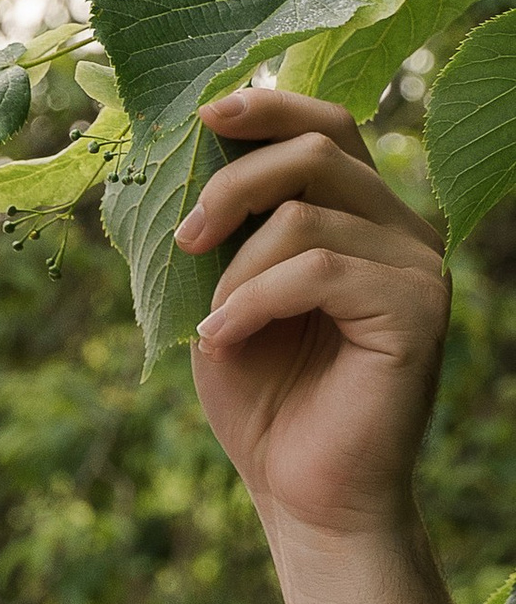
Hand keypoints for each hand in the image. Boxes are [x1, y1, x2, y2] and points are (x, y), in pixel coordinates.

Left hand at [177, 88, 449, 544]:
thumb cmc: (265, 400)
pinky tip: (225, 340)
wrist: (305, 496)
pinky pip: (319, 268)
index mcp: (363, 216)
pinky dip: (254, 300)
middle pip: (318, 147)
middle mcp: (401, 230)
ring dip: (237, 268)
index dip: (266, 107)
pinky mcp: (418, 309)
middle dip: (233, 183)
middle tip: (185, 240)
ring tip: (216, 325)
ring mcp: (417, 267)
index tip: (202, 116)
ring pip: (308, 213)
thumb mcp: (225, 297)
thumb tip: (191, 150)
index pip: (327, 125)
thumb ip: (224, 229)